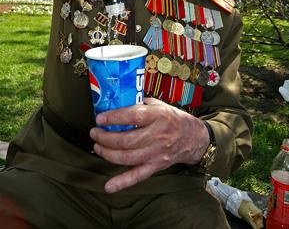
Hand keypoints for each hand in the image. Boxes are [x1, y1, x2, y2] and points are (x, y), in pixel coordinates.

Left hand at [90, 98, 209, 192]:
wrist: (193, 138)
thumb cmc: (173, 119)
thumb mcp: (160, 105)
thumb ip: (140, 104)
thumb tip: (117, 102)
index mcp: (159, 116)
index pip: (133, 117)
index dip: (114, 118)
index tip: (100, 118)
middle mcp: (158, 135)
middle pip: (127, 140)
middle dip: (106, 137)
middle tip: (95, 133)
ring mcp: (157, 153)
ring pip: (128, 157)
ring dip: (108, 153)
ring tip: (97, 146)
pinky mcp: (156, 166)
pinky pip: (137, 176)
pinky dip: (122, 182)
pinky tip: (109, 186)